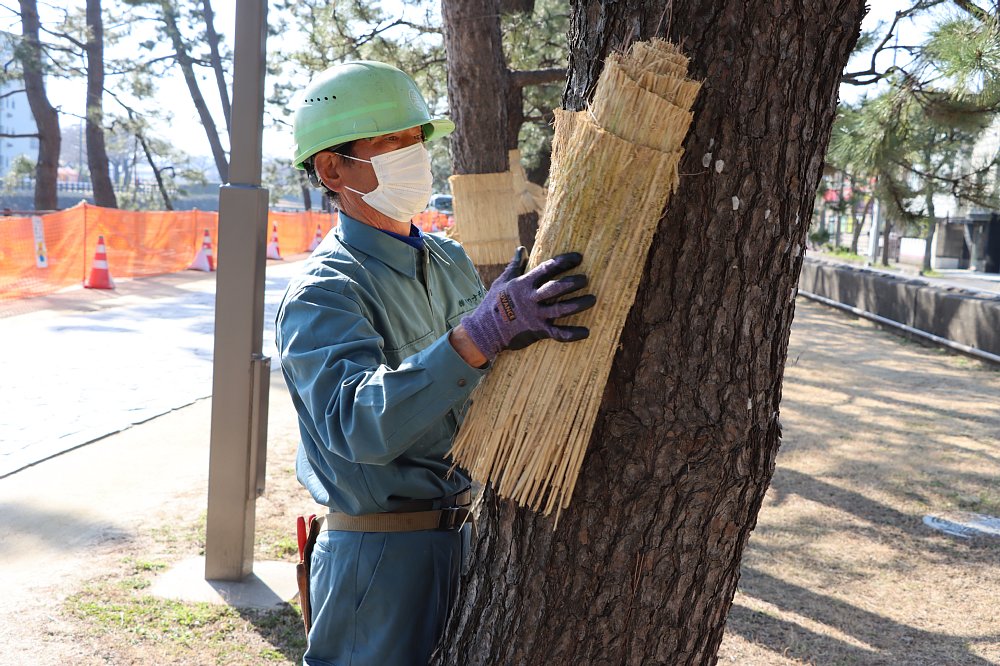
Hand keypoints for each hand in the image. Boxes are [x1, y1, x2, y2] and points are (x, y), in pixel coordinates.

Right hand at [461, 246, 595, 360]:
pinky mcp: (538, 331)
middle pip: (556, 288)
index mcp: (524, 284)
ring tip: (592, 299)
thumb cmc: (493, 303)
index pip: (547, 268)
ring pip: (561, 309)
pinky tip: (586, 332)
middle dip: (573, 282)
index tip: (579, 257)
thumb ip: (515, 265)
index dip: (564, 262)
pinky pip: (558, 333)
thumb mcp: (502, 281)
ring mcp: (535, 316)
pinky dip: (573, 334)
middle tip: (586, 279)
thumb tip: (521, 248)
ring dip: (578, 304)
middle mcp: (531, 299)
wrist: (484, 330)